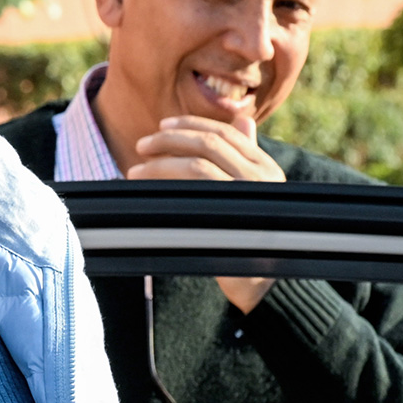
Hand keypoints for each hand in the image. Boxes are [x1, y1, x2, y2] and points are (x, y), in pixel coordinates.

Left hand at [128, 116, 281, 313]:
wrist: (263, 282)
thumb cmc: (252, 236)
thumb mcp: (257, 190)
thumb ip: (247, 155)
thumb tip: (243, 119)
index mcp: (267, 167)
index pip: (226, 132)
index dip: (192, 125)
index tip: (163, 125)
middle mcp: (260, 179)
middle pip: (209, 143)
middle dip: (170, 140)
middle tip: (142, 145)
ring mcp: (246, 198)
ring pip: (197, 165)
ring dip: (160, 164)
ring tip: (135, 171)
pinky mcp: (227, 217)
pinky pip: (192, 192)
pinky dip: (165, 185)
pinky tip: (146, 190)